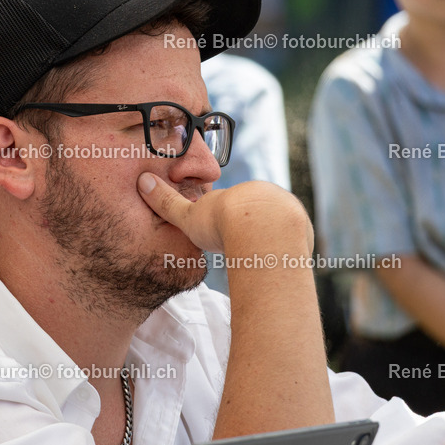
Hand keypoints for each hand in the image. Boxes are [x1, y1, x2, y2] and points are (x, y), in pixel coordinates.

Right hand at [137, 174, 312, 255]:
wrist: (260, 231)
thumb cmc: (221, 224)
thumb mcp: (188, 216)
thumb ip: (166, 202)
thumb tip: (142, 181)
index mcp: (245, 190)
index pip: (235, 206)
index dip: (225, 221)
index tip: (220, 235)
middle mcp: (269, 195)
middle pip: (258, 214)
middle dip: (248, 230)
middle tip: (237, 248)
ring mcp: (289, 211)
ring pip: (277, 226)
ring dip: (267, 240)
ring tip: (255, 259)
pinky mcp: (303, 229)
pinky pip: (291, 240)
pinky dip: (281, 251)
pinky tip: (271, 262)